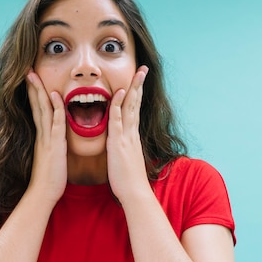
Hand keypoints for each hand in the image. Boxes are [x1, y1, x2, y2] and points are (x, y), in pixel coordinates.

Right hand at [25, 69, 67, 205]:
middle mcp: (42, 135)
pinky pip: (56, 124)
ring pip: (43, 110)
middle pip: (36, 105)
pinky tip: (56, 96)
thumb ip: (51, 146)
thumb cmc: (50, 178)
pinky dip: (56, 109)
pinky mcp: (54, 146)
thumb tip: (54, 140)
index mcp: (42, 137)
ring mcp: (47, 139)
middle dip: (32, 87)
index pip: (37, 110)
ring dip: (39, 91)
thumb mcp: (50, 157)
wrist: (43, 194)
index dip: (34, 94)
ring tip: (34, 75)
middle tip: (27, 69)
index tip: (31, 80)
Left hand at [107, 65, 151, 203]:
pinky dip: (119, 105)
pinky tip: (120, 92)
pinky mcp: (119, 142)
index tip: (139, 81)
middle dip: (139, 85)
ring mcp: (126, 136)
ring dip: (133, 88)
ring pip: (130, 107)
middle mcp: (131, 133)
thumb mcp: (127, 160)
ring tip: (138, 73)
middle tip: (143, 69)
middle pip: (136, 104)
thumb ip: (125, 149)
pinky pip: (118, 119)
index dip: (137, 95)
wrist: (134, 193)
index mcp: (132, 137)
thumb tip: (123, 146)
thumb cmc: (128, 180)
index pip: (135, 110)